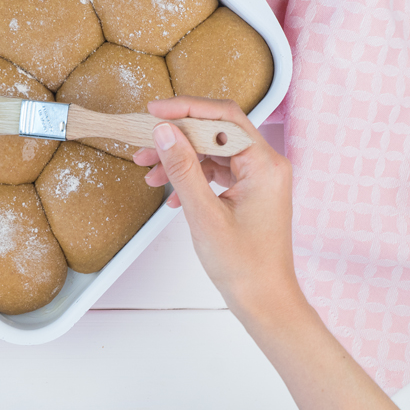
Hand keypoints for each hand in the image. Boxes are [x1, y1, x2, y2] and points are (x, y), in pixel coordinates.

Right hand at [132, 97, 298, 317]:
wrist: (264, 301)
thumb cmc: (243, 264)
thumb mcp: (203, 214)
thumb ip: (182, 169)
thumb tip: (164, 132)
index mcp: (264, 164)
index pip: (222, 118)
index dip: (186, 109)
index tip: (154, 111)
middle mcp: (265, 165)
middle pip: (215, 131)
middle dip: (177, 135)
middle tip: (144, 142)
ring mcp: (258, 178)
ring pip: (212, 151)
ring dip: (179, 157)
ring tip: (148, 170)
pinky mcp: (249, 192)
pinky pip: (215, 170)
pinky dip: (190, 175)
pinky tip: (169, 194)